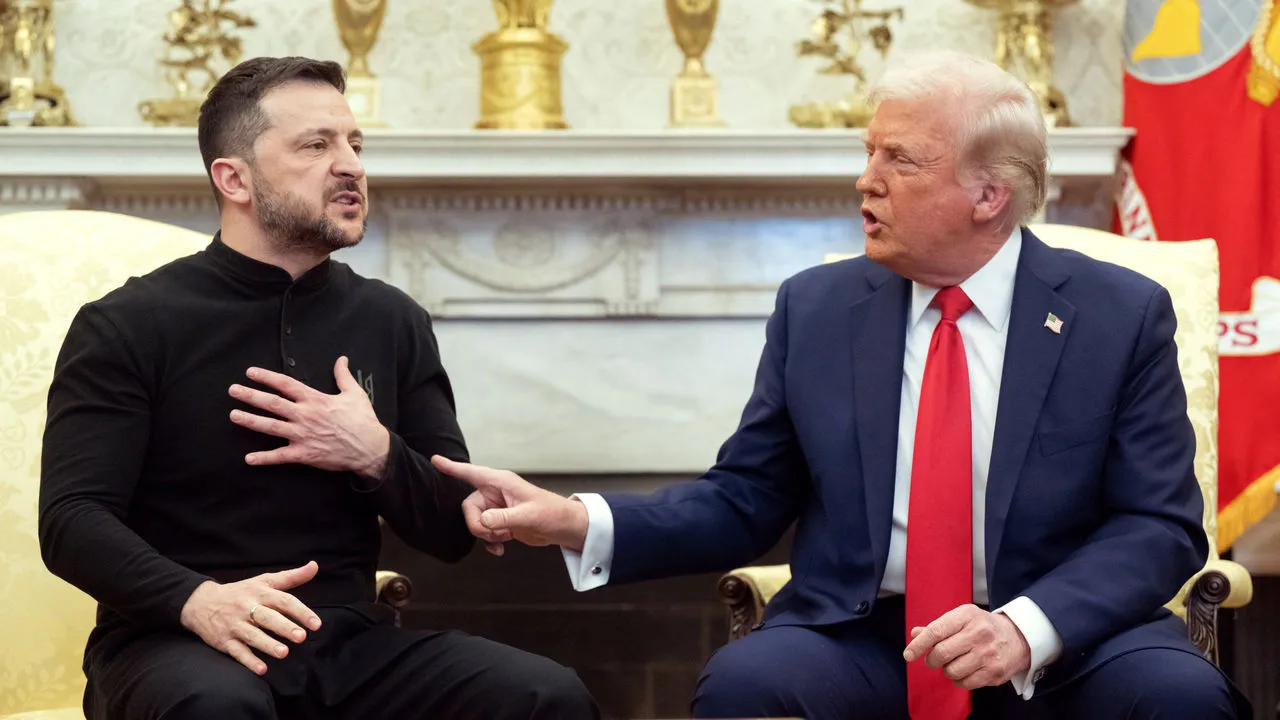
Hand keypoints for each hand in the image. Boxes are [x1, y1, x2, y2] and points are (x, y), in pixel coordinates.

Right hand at [179, 561, 322, 675]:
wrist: (200, 602)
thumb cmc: (240, 592)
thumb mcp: (264, 581)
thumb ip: (291, 577)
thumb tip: (315, 566)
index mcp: (260, 593)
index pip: (283, 601)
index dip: (301, 612)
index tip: (316, 624)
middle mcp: (247, 608)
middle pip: (268, 618)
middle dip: (284, 627)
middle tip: (301, 637)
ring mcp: (234, 625)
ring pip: (252, 635)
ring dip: (267, 645)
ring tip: (284, 653)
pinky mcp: (223, 641)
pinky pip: (237, 652)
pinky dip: (248, 661)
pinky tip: (262, 669)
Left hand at [229, 356, 389, 478]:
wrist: (370, 448)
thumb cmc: (363, 420)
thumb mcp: (355, 393)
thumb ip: (343, 375)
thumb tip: (341, 359)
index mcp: (315, 399)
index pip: (286, 384)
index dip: (267, 377)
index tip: (250, 372)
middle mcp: (305, 415)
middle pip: (272, 403)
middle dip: (250, 396)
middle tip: (233, 390)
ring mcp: (302, 435)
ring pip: (270, 427)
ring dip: (250, 421)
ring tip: (233, 415)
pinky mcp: (304, 454)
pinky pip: (280, 456)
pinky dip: (264, 458)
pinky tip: (248, 459)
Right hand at [430, 455, 589, 555]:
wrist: (564, 528)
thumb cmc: (552, 513)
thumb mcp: (527, 516)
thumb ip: (503, 518)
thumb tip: (482, 521)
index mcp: (501, 482)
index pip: (472, 473)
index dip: (452, 467)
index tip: (435, 460)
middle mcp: (496, 493)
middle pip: (469, 507)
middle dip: (478, 524)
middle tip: (495, 533)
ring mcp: (497, 508)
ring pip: (476, 521)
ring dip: (486, 534)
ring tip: (504, 538)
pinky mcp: (501, 522)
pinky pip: (484, 531)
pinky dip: (490, 541)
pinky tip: (500, 549)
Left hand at [902, 604, 1030, 689]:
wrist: (1019, 637)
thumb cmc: (983, 627)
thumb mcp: (962, 618)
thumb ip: (938, 627)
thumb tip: (915, 634)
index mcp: (967, 616)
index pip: (936, 631)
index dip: (919, 644)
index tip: (908, 655)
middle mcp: (978, 634)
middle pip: (941, 653)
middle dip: (932, 659)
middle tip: (934, 659)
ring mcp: (988, 654)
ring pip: (951, 671)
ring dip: (947, 670)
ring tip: (954, 663)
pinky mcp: (995, 672)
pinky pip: (965, 683)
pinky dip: (959, 680)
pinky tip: (965, 671)